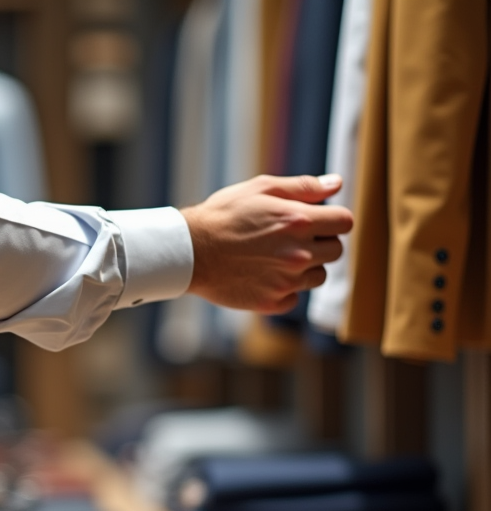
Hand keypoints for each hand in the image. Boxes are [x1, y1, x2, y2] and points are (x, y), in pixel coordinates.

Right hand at [179, 174, 353, 314]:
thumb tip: (337, 184)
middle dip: (321, 242)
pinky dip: (284, 289)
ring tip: (275, 257)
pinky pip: (294, 297)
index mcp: (299, 222)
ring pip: (318, 276)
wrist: (189, 251)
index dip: (332, 219)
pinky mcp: (272, 302)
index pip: (345, 222)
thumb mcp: (261, 189)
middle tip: (291, 238)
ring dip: (305, 267)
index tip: (316, 220)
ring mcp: (286, 281)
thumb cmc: (223, 215)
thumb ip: (303, 187)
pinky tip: (262, 275)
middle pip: (336, 251)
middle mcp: (298, 254)